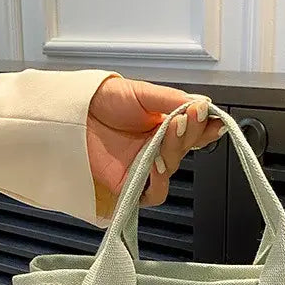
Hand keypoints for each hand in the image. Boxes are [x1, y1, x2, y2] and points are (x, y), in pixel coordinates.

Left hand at [87, 77, 223, 210]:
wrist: (71, 113)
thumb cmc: (102, 100)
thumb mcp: (142, 92)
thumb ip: (172, 99)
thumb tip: (202, 103)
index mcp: (163, 125)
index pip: (194, 131)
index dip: (206, 128)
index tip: (213, 119)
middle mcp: (156, 147)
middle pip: (186, 148)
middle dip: (190, 132)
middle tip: (188, 116)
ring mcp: (144, 166)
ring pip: (172, 168)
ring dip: (175, 151)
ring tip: (171, 131)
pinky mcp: (130, 184)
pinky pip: (153, 193)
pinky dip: (159, 182)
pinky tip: (157, 163)